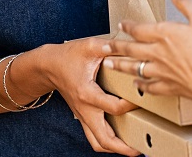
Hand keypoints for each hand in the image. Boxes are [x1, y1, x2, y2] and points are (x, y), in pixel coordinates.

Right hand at [47, 37, 138, 155]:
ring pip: (98, 143)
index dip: (131, 105)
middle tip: (142, 146)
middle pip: (105, 139)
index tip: (143, 98)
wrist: (48, 66)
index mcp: (87, 94)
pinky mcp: (82, 117)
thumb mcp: (88, 46)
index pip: (114, 108)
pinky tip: (121, 139)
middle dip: (124, 147)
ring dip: (115, 149)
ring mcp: (83, 116)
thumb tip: (128, 45)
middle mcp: (85, 110)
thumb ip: (108, 46)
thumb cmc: (67, 57)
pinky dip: (108, 142)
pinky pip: (94, 137)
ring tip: (133, 148)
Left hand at [103, 0, 191, 124]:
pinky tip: (136, 85)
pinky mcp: (169, 87)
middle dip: (116, 47)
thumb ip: (185, 2)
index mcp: (164, 34)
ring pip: (135, 68)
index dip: (128, 26)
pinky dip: (141, 85)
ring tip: (109, 64)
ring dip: (121, 65)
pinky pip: (150, 86)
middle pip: (131, 49)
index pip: (139, 29)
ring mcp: (162, 72)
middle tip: (103, 47)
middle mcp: (158, 53)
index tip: (120, 25)